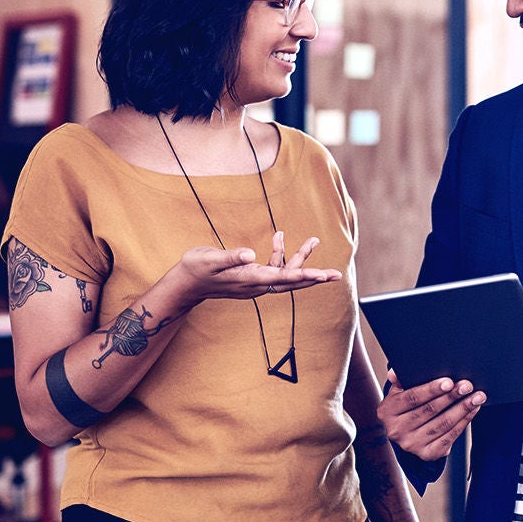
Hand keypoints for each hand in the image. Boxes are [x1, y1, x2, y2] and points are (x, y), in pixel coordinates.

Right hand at [168, 232, 341, 303]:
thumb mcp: (209, 259)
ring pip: (285, 273)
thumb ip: (230, 256)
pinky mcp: (252, 278)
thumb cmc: (196, 269)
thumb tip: (250, 253)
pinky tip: (280, 237)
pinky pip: (273, 268)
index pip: (283, 279)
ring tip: (314, 240)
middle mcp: (256, 284)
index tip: (323, 276)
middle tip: (337, 275)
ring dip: (300, 257)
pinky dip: (280, 253)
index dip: (305, 276)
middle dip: (315, 276)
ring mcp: (255, 282)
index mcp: (250, 279)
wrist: (185, 284)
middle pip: (292, 281)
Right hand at [379, 370, 482, 460]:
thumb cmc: (405, 407)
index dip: (431, 389)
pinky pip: (449, 436)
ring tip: (476, 397)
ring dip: (462, 409)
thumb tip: (396, 372)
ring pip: (442, 424)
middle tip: (467, 386)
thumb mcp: (398, 393)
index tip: (449, 381)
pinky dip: (463, 422)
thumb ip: (400, 382)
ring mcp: (412, 444)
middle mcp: (397, 431)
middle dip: (452, 396)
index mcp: (387, 412)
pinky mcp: (427, 454)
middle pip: (430, 410)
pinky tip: (472, 410)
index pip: (412, 398)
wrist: (406, 433)